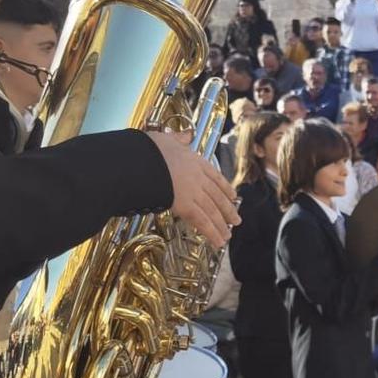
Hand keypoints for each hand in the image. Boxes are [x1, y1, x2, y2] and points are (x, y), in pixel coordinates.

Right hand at [146, 131, 238, 249]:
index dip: (225, 188)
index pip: (215, 176)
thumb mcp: (166, 138)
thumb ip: (179, 139)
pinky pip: (202, 222)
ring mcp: (193, 192)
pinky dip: (211, 233)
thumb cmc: (148, 149)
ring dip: (222, 225)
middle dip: (228, 210)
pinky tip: (218, 242)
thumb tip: (187, 135)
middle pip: (217, 197)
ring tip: (227, 236)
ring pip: (212, 211)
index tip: (233, 196)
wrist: (141, 159)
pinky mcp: (185, 205)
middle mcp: (198, 177)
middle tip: (236, 220)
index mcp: (195, 161)